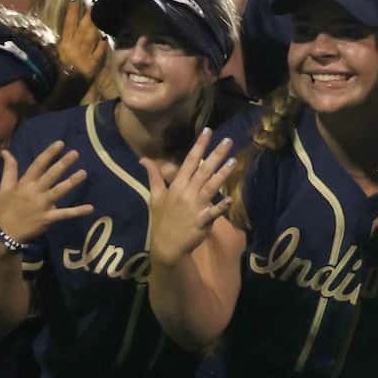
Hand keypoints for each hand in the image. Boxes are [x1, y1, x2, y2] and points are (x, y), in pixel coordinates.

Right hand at [0, 141, 92, 245]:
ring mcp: (42, 205)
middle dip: (62, 164)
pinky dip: (77, 211)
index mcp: (25, 183)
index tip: (60, 143)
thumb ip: (9, 169)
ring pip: (59, 191)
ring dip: (71, 182)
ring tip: (84, 173)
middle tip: (75, 153)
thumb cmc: (6, 207)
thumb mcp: (5, 187)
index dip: (49, 154)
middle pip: (50, 175)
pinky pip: (65, 214)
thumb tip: (6, 151)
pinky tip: (90, 208)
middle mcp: (34, 192)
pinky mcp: (48, 218)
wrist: (5, 232)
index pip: (38, 165)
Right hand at [143, 131, 237, 265]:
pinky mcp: (202, 221)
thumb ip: (153, 176)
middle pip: (203, 170)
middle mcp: (186, 193)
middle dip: (216, 154)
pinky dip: (221, 206)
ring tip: (234, 160)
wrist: (166, 245)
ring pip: (211, 186)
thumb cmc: (161, 220)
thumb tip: (144, 159)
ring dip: (222, 174)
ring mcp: (195, 206)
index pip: (189, 161)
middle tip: (228, 140)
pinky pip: (213, 212)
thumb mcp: (154, 196)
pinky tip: (230, 199)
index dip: (199, 146)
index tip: (208, 131)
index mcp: (176, 186)